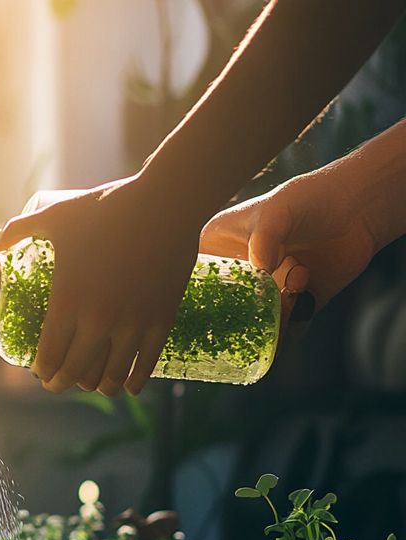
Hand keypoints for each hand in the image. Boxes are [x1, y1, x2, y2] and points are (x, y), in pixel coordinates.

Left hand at [0, 174, 203, 395]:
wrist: (165, 203)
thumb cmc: (106, 208)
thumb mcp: (54, 216)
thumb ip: (19, 231)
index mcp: (67, 303)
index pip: (48, 358)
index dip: (42, 371)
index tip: (40, 372)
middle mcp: (98, 322)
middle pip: (75, 373)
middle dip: (62, 383)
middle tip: (58, 383)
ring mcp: (132, 325)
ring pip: (110, 376)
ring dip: (98, 386)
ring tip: (93, 385)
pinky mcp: (162, 321)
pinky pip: (146, 365)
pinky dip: (134, 381)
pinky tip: (128, 387)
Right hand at [200, 168, 379, 318]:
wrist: (358, 209)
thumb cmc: (309, 199)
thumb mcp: (277, 212)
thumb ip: (264, 239)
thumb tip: (259, 269)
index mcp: (216, 250)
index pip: (191, 283)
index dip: (188, 300)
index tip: (196, 310)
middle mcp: (237, 277)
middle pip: (218, 314)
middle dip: (233, 320)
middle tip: (251, 309)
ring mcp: (263, 295)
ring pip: (251, 328)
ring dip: (270, 321)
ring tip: (293, 290)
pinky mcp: (291, 308)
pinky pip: (282, 333)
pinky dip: (292, 325)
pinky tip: (305, 291)